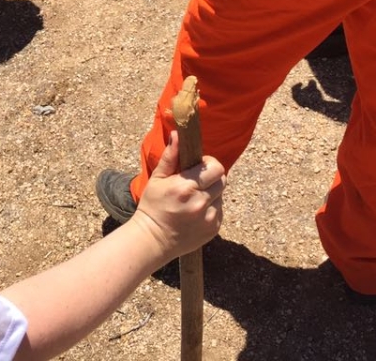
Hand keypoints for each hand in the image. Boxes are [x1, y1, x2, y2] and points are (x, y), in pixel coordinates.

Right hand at [129, 131, 224, 260]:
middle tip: (197, 181)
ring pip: (221, 195)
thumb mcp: (157, 179)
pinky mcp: (214, 229)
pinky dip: (211, 207)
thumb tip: (178, 134)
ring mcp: (209, 217)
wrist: (153, 240)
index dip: (207, 163)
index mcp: (185, 186)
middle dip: (212, 176)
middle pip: (222, 179)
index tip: (197, 166)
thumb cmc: (152, 207)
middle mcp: (200, 202)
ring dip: (211, 193)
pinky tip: (195, 211)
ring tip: (194, 198)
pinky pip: (219, 210)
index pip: (215, 167)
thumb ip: (170, 157)